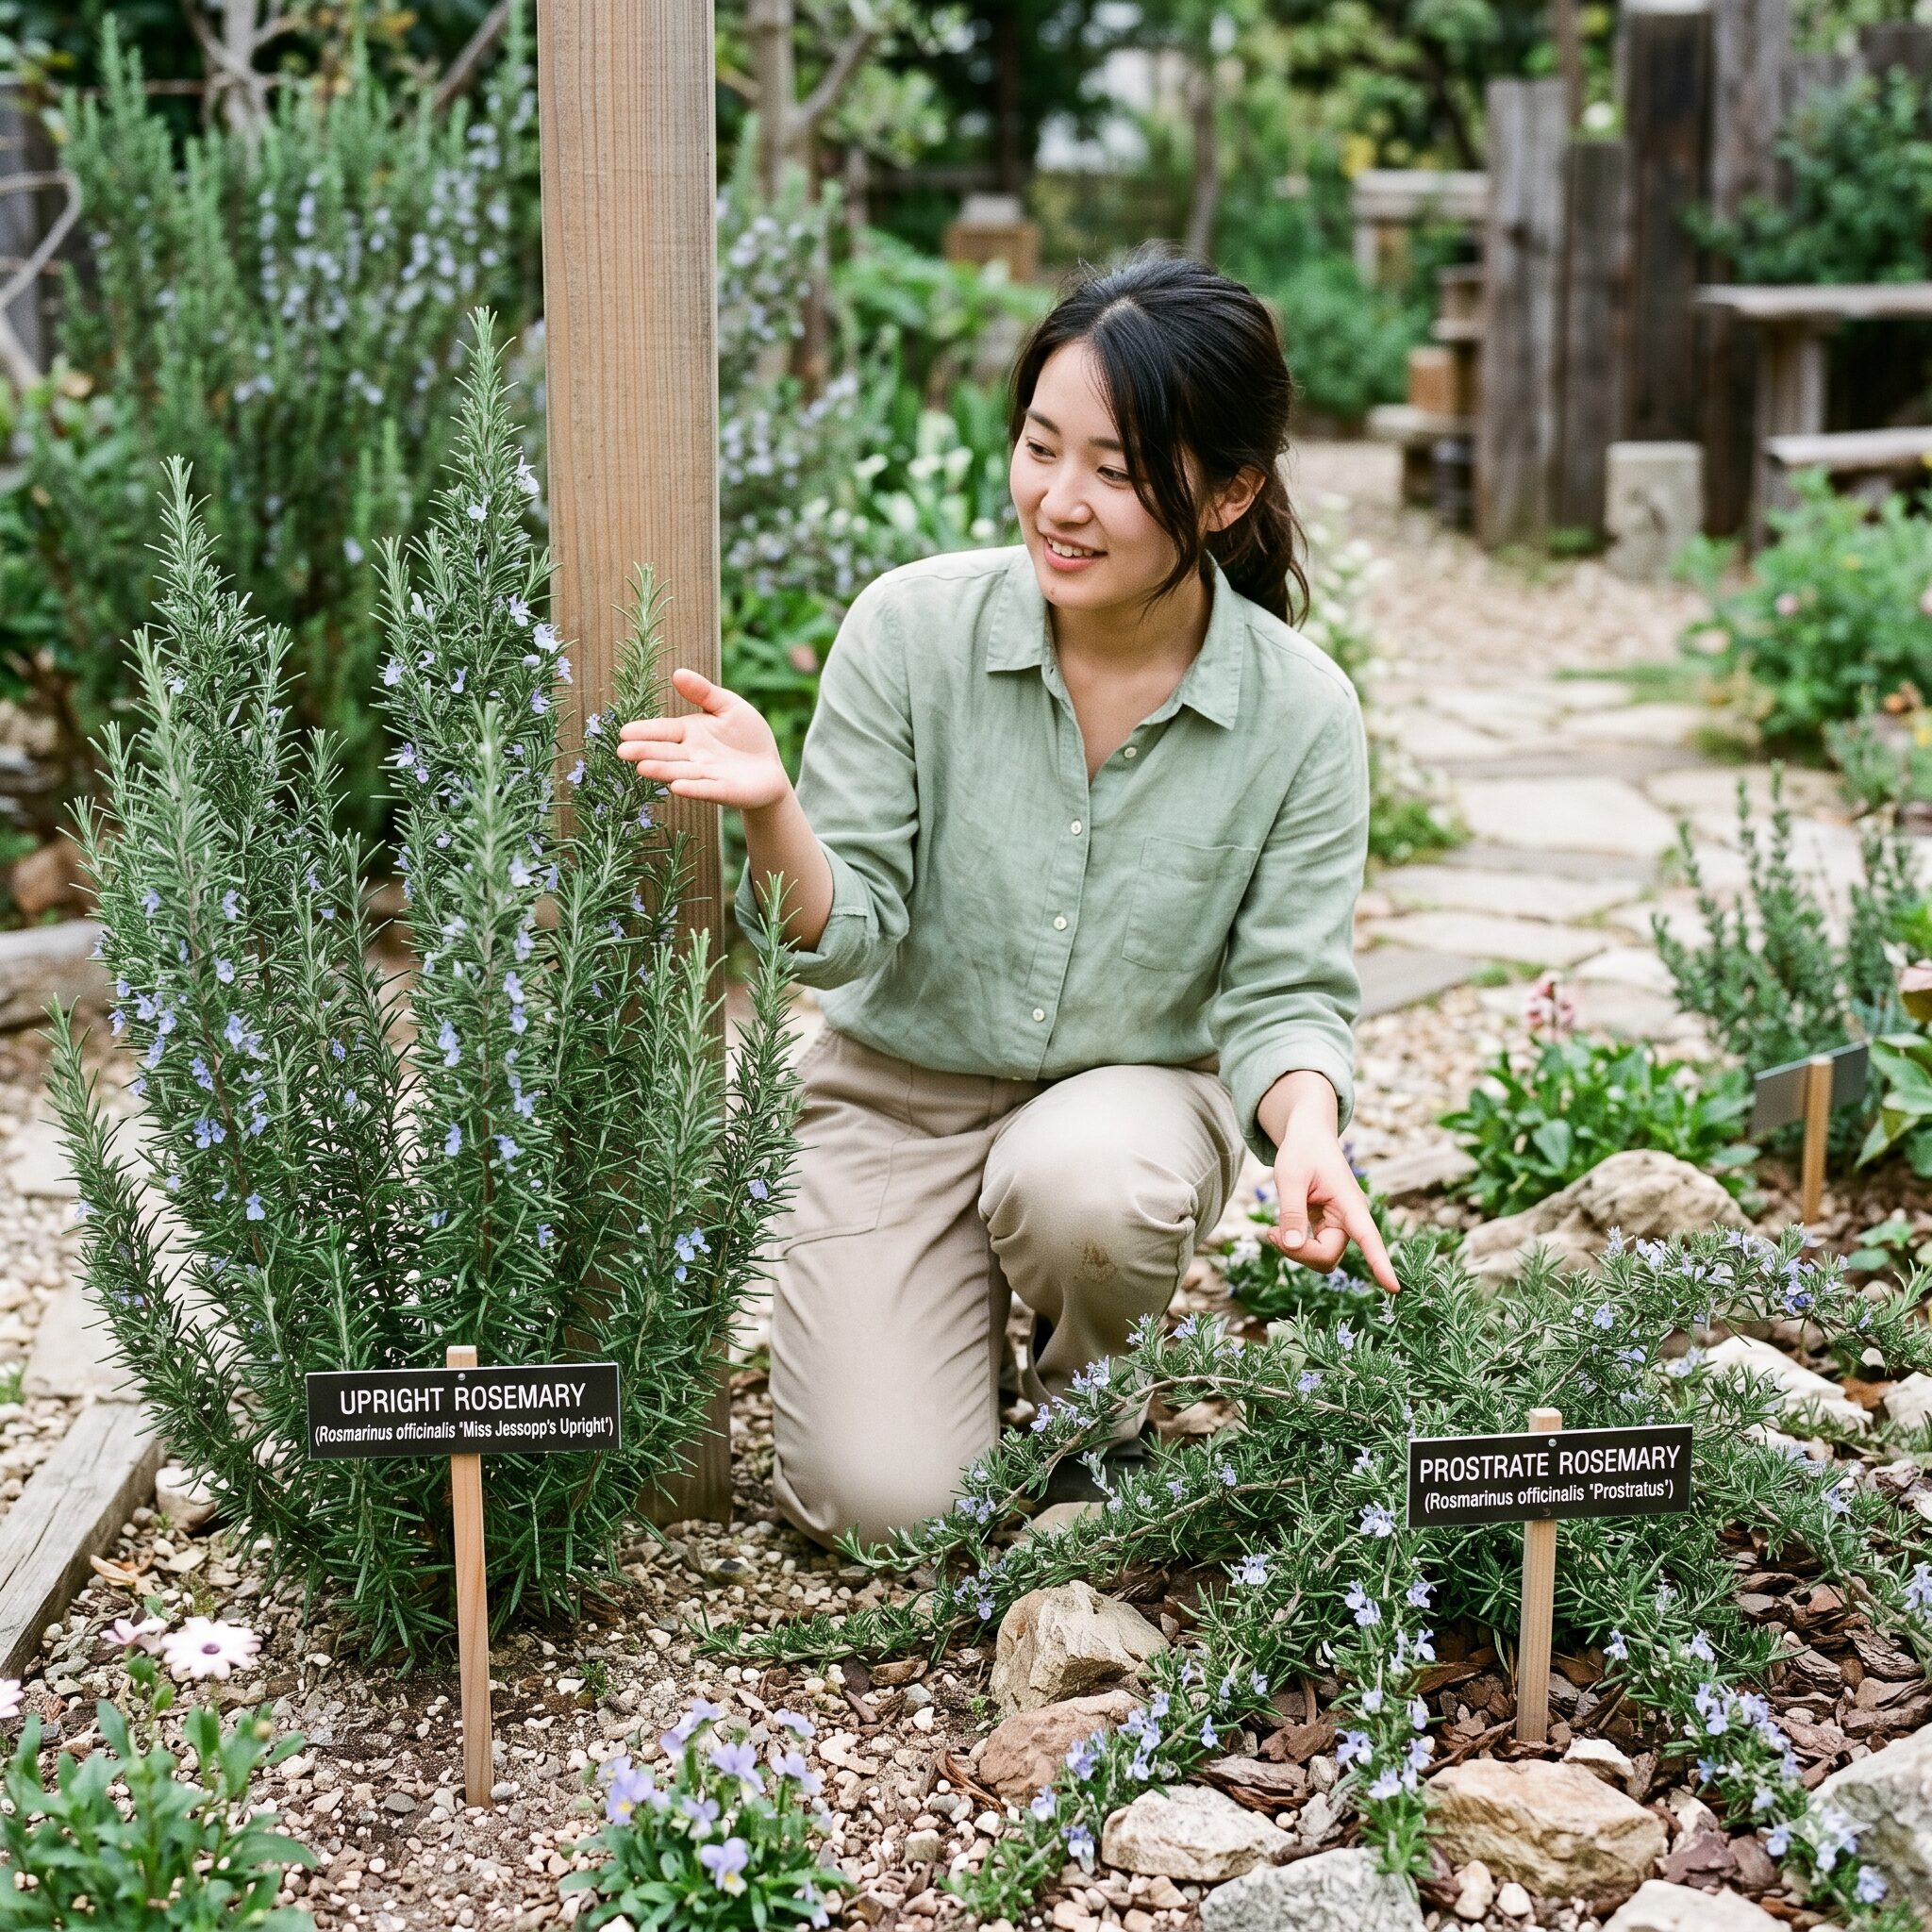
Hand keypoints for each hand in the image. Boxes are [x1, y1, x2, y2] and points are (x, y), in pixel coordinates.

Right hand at [616, 667, 791, 811]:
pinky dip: (693, 788)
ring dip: (663, 771)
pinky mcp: (724, 790)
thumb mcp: (727, 706)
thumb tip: (677, 673)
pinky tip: (677, 787)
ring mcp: (707, 775)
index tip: (624, 732)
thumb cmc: (746, 735)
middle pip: (666, 753)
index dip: (645, 731)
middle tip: (622, 751)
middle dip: (645, 752)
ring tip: (643, 768)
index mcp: (689, 733)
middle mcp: (692, 756)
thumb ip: (704, 692)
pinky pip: (707, 789)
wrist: (769, 768)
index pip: (664, 731)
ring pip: (681, 772)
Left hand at [1269, 1117, 1399, 1295]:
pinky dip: (1294, 1246)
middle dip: (1299, 1253)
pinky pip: (1313, 1251)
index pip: (1368, 1237)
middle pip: (1328, 1256)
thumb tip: (1294, 1246)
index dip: (1380, 1263)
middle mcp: (1350, 1218)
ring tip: (1272, 1229)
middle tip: (1269, 1232)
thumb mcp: (1290, 1177)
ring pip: (1320, 1258)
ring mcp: (1339, 1225)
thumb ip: (1292, 1212)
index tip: (1394, 1289)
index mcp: (1350, 1203)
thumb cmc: (1302, 1151)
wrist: (1307, 1137)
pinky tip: (1277, 1231)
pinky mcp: (1328, 1228)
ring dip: (1295, 1251)